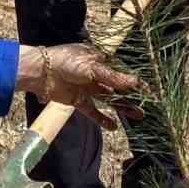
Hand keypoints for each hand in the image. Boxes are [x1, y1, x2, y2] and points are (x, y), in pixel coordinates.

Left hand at [16, 43, 138, 130]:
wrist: (39, 72)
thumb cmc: (65, 61)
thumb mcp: (91, 67)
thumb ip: (112, 77)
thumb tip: (134, 82)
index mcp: (99, 60)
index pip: (122, 71)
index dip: (135, 81)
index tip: (149, 91)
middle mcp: (95, 74)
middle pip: (117, 87)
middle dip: (132, 96)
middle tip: (147, 106)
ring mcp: (87, 88)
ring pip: (109, 99)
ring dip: (122, 107)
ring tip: (138, 116)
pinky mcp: (77, 100)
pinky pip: (93, 111)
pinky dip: (102, 119)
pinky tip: (113, 127)